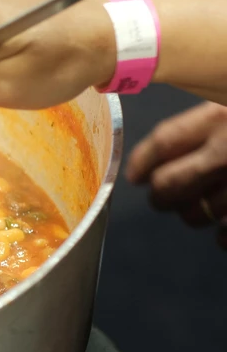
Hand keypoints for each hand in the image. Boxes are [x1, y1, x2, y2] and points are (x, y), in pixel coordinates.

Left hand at [126, 102, 226, 248]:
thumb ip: (211, 117)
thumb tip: (171, 139)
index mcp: (220, 116)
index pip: (164, 142)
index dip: (142, 161)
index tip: (135, 175)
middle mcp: (226, 152)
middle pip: (167, 184)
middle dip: (160, 193)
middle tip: (162, 195)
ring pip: (194, 214)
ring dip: (190, 212)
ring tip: (202, 202)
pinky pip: (225, 235)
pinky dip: (222, 232)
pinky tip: (226, 220)